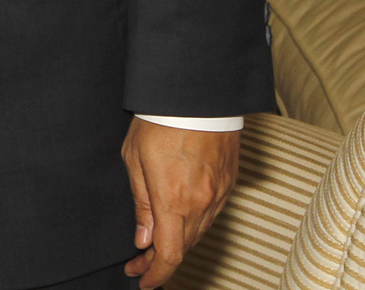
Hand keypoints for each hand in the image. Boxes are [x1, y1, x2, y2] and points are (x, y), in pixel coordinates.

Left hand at [121, 119, 239, 287]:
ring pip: (198, 231)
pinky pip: (211, 214)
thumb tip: (143, 238)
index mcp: (174, 199)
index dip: (156, 274)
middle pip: (184, 246)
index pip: (169, 254)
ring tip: (154, 244)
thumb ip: (142, 203)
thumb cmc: (159, 120)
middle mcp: (202, 202)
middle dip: (160, 259)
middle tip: (138, 261)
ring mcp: (220, 193)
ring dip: (178, 241)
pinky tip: (178, 220)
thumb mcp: (135, 159)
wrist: (196, 92)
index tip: (142, 280)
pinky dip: (193, 223)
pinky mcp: (229, 182)